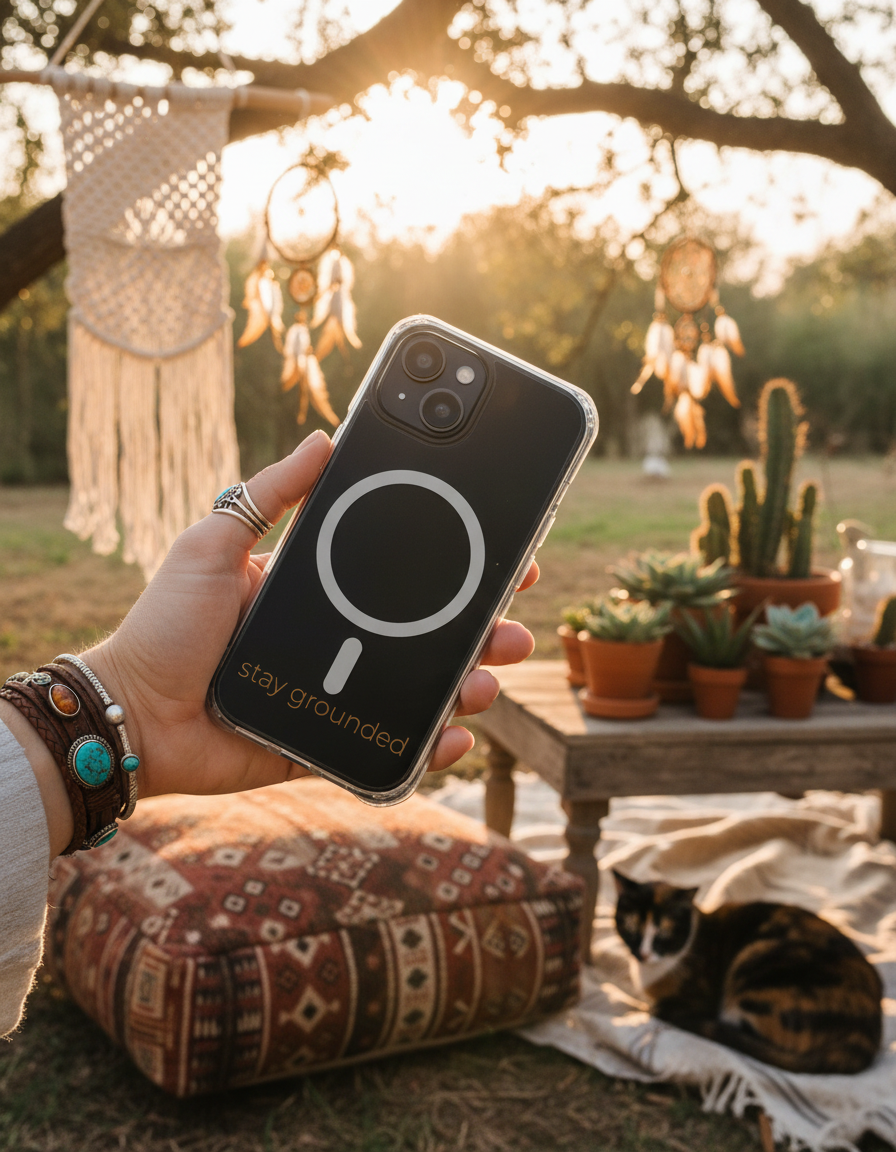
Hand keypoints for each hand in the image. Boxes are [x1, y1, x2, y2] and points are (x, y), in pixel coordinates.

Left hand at [85, 431, 535, 800]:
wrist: (134, 713)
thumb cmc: (166, 624)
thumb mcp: (214, 543)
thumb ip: (268, 494)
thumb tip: (324, 437)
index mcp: (321, 595)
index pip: (402, 578)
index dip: (455, 569)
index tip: (503, 557)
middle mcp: (341, 644)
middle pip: (429, 637)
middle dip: (483, 629)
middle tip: (513, 622)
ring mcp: (341, 696)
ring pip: (423, 692)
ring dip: (469, 685)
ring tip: (489, 677)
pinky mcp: (331, 744)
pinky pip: (393, 748)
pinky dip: (432, 748)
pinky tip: (457, 736)